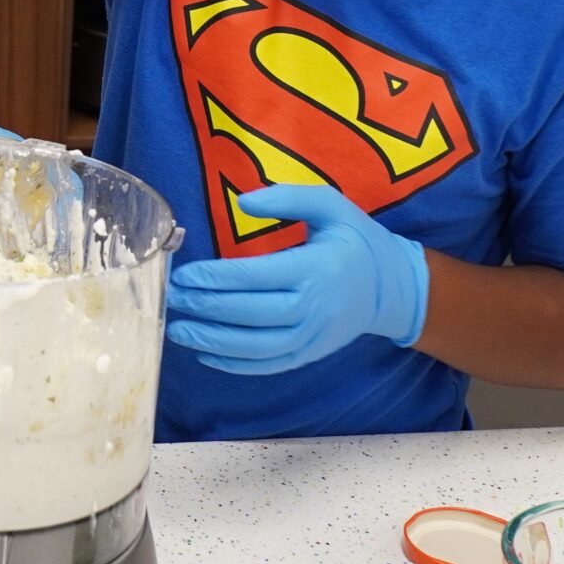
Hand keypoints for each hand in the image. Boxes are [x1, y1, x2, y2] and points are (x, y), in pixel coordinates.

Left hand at [164, 181, 428, 375]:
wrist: (393, 287)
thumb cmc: (355, 239)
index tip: (183, 275)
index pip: (255, 276)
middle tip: (171, 299)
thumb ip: (287, 198)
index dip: (215, 277)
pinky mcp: (310, 354)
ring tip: (178, 330)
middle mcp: (313, 307)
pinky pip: (268, 364)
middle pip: (250, 314)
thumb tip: (242, 202)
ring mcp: (312, 336)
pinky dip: (235, 364)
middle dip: (206, 309)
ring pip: (256, 346)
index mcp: (315, 267)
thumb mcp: (330, 204)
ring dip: (213, 341)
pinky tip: (206, 354)